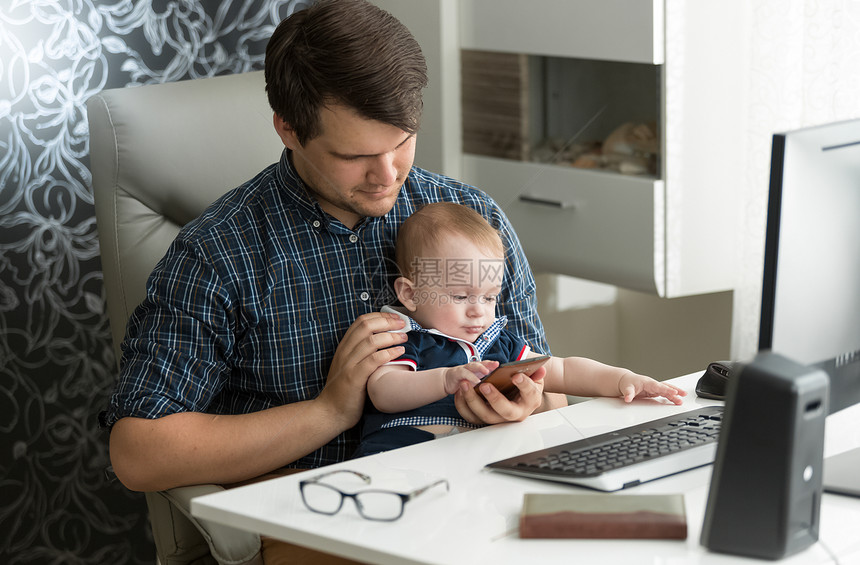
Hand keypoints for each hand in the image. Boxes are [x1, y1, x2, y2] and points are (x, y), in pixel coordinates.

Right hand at [316, 312, 406, 427]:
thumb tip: (383, 341)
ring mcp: (348, 365)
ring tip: (404, 339)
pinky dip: (388, 353)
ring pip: (371, 341)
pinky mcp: (354, 378)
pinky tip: (400, 352)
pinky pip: (373, 360)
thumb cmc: (344, 391)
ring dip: (391, 337)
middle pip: (366, 326)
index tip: (395, 318)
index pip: (361, 321)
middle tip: (402, 325)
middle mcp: (345, 352)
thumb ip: (361, 353)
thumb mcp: (350, 366)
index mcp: (344, 347)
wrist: (330, 412)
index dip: (380, 316)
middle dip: (387, 322)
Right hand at [442, 360, 497, 394]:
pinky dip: (470, 376)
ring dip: (480, 367)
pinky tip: (476, 381)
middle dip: (489, 363)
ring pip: (472, 366)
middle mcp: (471, 367)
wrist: (447, 381)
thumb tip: (498, 390)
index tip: (504, 366)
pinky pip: (464, 373)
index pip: (487, 364)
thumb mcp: (475, 383)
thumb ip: (484, 383)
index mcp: (477, 369)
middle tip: (496, 365)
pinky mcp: (456, 373)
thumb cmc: (463, 382)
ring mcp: (464, 369)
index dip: (494, 364)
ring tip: (487, 371)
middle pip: (481, 363)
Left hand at [453, 366, 546, 424]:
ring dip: (473, 401)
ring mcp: (499, 418)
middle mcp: (515, 413)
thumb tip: (540, 369)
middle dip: (494, 398)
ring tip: (465, 385)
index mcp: (530, 401)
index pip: (529, 393)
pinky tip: (459, 391)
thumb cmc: (525, 388)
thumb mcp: (534, 378)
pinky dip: (463, 405)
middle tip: (484, 384)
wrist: (518, 399)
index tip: (516, 376)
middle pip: (505, 411)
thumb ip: (536, 373)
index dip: (524, 385)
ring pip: (485, 416)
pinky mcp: (485, 418)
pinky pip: (471, 416)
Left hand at [617, 372, 686, 404]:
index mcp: (648, 383)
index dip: (667, 389)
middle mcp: (653, 385)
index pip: (659, 386)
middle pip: (665, 387)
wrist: (626, 380)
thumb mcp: (626, 388)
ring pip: (666, 390)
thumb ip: (628, 393)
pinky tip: (676, 400)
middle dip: (674, 390)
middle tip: (683, 395)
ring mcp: (654, 388)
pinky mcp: (654, 392)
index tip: (674, 392)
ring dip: (674, 394)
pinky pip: (664, 393)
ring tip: (682, 400)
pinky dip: (670, 396)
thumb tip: (628, 398)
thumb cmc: (627, 382)